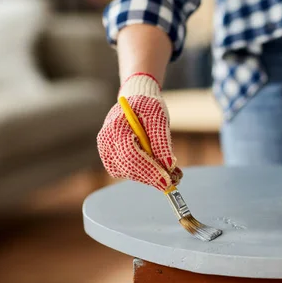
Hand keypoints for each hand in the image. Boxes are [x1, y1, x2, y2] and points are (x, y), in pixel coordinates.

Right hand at [97, 73, 181, 190]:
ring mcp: (107, 152)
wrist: (136, 101)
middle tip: (175, 181)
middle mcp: (106, 142)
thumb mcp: (158, 117)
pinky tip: (162, 170)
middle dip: (153, 177)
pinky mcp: (113, 159)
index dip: (149, 170)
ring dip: (152, 177)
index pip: (131, 155)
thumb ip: (162, 141)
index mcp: (115, 127)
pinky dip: (147, 174)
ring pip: (130, 173)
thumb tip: (168, 165)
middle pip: (129, 168)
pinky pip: (130, 172)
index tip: (167, 181)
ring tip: (174, 174)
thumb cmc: (147, 106)